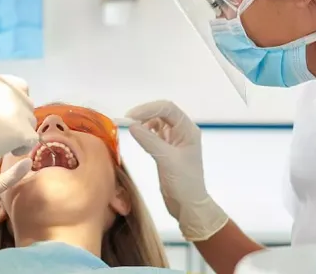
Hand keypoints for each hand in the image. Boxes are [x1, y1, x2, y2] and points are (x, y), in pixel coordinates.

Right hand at [0, 75, 37, 182]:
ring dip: (20, 133)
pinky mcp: (22, 130)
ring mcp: (18, 110)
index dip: (16, 102)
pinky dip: (22, 147)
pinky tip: (11, 151)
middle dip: (19, 119)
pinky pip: (32, 140)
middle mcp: (10, 90)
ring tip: (4, 143)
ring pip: (30, 123)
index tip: (8, 115)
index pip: (20, 87)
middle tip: (5, 132)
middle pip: (27, 105)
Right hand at [126, 100, 227, 240]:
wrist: (188, 205)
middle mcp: (182, 132)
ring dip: (144, 122)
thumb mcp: (166, 159)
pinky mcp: (167, 149)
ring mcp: (175, 140)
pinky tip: (138, 136)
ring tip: (132, 128)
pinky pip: (155, 134)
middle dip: (145, 114)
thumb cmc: (183, 182)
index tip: (130, 117)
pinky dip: (145, 132)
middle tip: (127, 121)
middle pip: (162, 112)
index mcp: (188, 130)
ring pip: (158, 122)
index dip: (148, 108)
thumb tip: (131, 125)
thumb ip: (149, 140)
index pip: (168, 109)